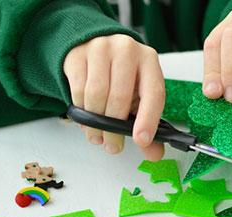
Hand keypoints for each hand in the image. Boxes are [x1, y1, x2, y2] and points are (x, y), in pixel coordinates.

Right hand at [64, 34, 164, 159]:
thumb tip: (154, 154)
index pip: (153, 92)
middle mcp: (127, 49)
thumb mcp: (138, 96)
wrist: (95, 46)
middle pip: (120, 97)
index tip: (141, 140)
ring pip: (96, 94)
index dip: (148, 119)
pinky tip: (86, 119)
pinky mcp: (78, 54)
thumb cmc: (121, 76)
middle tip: (112, 145)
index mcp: (149, 60)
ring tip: (97, 136)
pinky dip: (81, 110)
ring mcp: (101, 48)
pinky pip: (78, 90)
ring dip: (95, 124)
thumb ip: (146, 124)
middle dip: (114, 129)